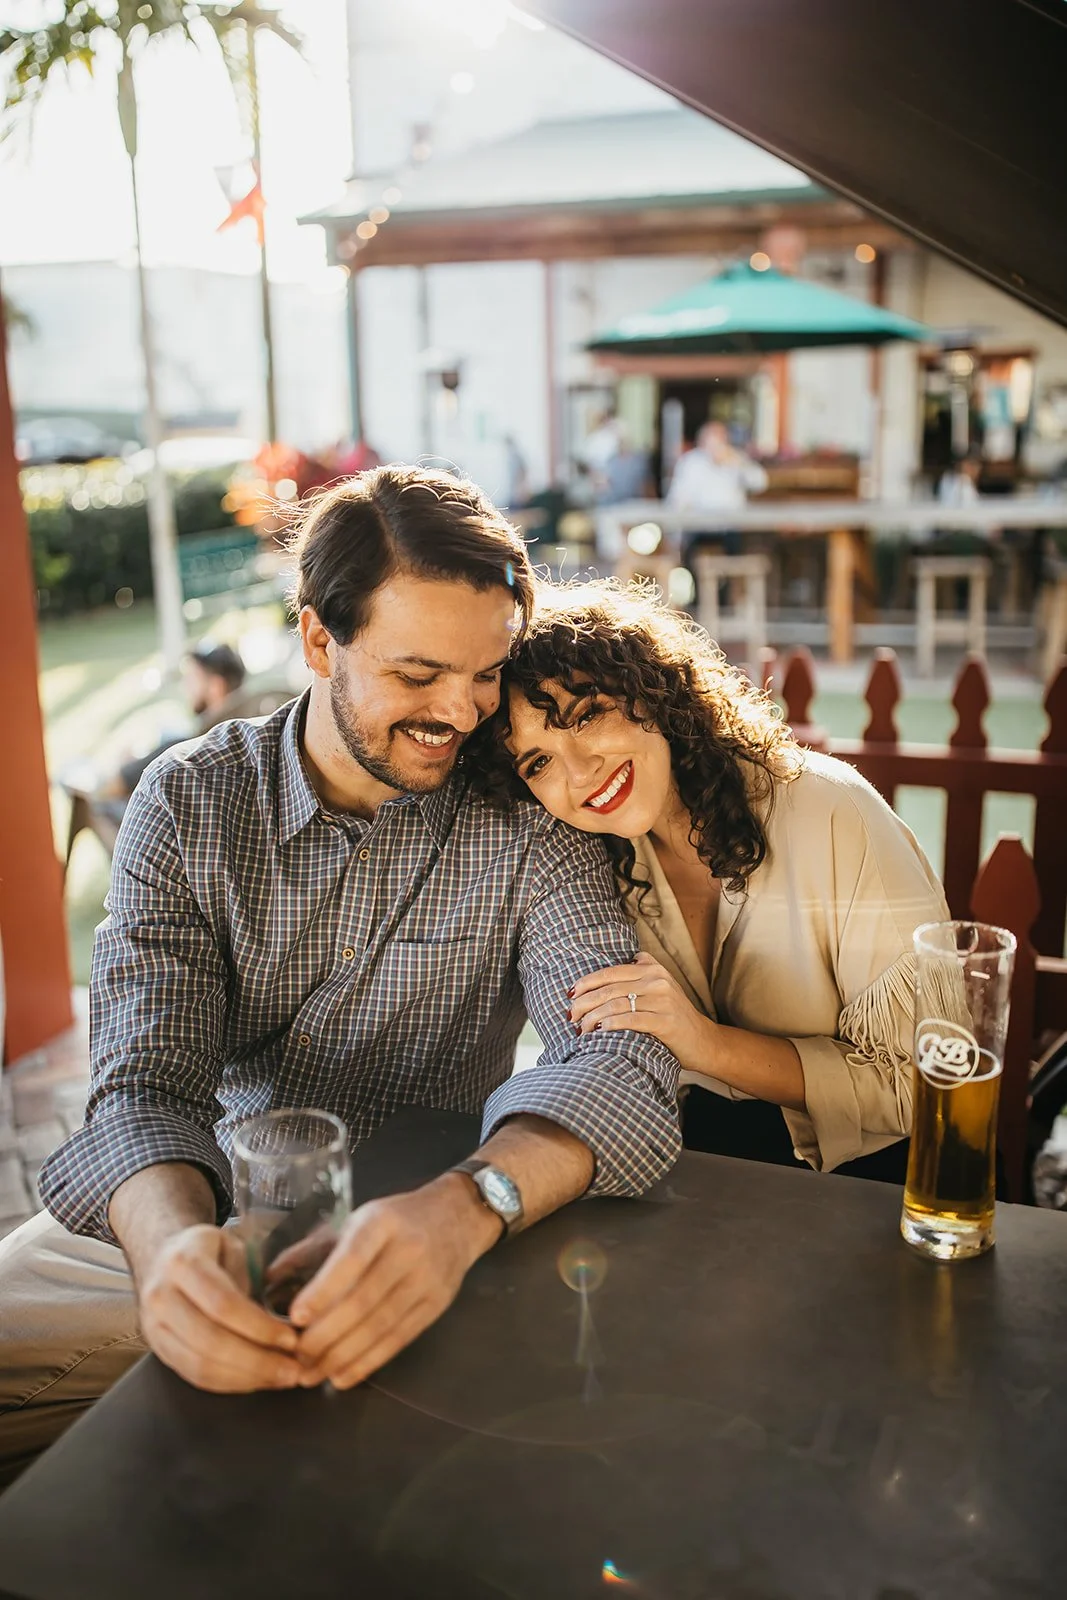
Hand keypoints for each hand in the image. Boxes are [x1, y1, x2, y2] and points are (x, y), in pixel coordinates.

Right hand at [137, 1224, 303, 1392]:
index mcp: (183, 1263)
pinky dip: (228, 1383)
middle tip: (292, 1370)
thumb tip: (272, 1321)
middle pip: (211, 1341)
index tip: (290, 1340)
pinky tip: (255, 1381)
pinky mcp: (158, 1349)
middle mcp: (161, 1297)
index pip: (224, 1305)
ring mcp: (154, 1327)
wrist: (158, 1257)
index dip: (259, 1327)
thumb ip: (248, 1275)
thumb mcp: (229, 1243)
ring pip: (200, 1365)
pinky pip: (193, 1375)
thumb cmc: (204, 1250)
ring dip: (245, 1378)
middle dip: (256, 1361)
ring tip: (280, 1378)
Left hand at [289, 1177, 499, 1389]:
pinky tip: (342, 1376)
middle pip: (364, 1301)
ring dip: (342, 1355)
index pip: (352, 1259)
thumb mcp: (358, 1219)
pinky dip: (368, 1362)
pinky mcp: (436, 1306)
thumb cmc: (397, 1218)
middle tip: (296, 1357)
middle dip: (326, 1334)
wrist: (458, 1217)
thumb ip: (315, 1249)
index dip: (324, 1290)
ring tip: (312, 1374)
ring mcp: (426, 1281)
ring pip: (380, 1326)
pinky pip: (398, 1340)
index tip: (296, 1317)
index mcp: (382, 1223)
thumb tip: (269, 1279)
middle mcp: (408, 1251)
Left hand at [570, 950, 713, 1073]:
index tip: (570, 995)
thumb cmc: (672, 1017)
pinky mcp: (665, 1021)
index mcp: (652, 968)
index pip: (610, 972)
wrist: (703, 1041)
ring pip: (616, 1004)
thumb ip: (636, 977)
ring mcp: (663, 999)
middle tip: (570, 1015)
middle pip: (609, 988)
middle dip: (584, 1002)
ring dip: (593, 1017)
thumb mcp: (658, 988)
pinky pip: (631, 1020)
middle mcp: (657, 980)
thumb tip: (598, 979)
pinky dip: (611, 1025)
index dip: (586, 982)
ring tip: (580, 1029)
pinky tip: (599, 1031)